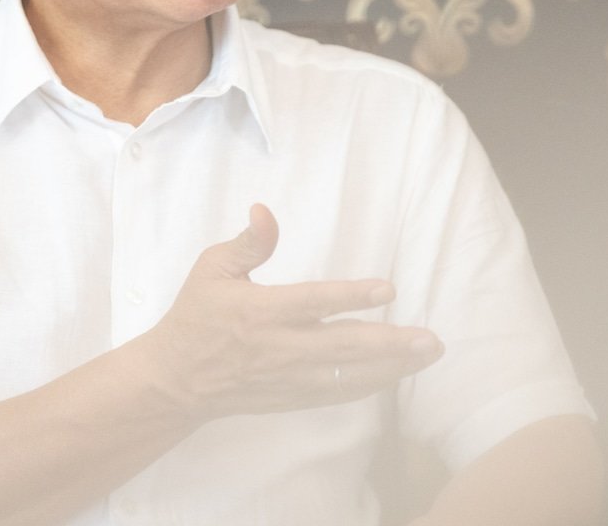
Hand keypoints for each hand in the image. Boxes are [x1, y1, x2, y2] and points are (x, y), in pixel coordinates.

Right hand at [136, 203, 443, 422]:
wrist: (175, 379)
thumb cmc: (196, 316)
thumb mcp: (212, 268)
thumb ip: (248, 243)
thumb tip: (265, 210)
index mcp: (259, 312)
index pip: (313, 303)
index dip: (351, 297)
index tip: (387, 290)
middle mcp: (278, 348)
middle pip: (342, 346)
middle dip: (390, 343)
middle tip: (431, 340)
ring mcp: (287, 378)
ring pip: (348, 375)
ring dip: (391, 367)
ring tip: (426, 356)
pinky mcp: (291, 398)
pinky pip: (337, 394)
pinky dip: (368, 385)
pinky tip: (394, 375)